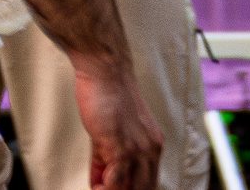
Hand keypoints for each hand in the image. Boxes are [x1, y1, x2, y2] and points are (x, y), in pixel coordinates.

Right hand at [69, 59, 163, 189]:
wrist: (106, 73)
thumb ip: (108, 160)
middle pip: (143, 189)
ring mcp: (138, 151)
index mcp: (154, 146)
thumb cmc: (107, 97)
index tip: (111, 187)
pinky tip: (96, 182)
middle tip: (103, 188)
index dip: (131, 189)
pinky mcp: (122, 149)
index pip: (149, 183)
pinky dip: (102, 187)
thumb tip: (99, 182)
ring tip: (98, 186)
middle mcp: (151, 151)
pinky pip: (115, 183)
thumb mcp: (113, 134)